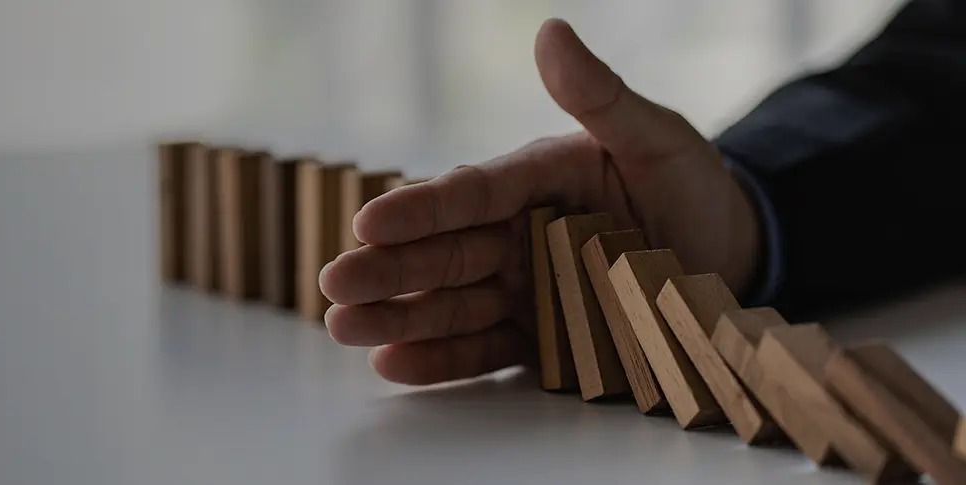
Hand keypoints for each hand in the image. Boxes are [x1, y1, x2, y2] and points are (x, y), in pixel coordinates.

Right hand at [318, 18, 762, 385]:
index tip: (367, 221)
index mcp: (534, 181)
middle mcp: (516, 234)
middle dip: (386, 270)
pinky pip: (483, 349)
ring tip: (343, 329)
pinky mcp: (537, 338)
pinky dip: (441, 360)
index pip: (468, 194)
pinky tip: (392, 364)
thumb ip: (600, 96)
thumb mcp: (654, 136)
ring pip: (449, 304)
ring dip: (396, 317)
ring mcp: (523, 288)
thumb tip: (549, 31)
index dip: (419, 210)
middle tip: (332, 285)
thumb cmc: (692, 187)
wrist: (732, 256)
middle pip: (442, 254)